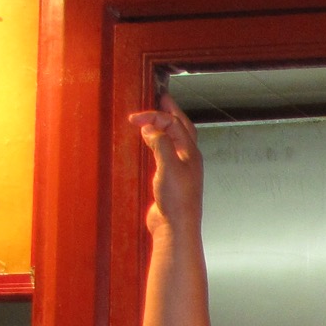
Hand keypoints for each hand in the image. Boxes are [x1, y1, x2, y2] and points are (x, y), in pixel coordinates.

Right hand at [127, 92, 203, 238]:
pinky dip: (156, 144)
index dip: (156, 116)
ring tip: (153, 118)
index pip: (175, 124)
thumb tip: (150, 127)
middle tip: (161, 98)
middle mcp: (187, 159)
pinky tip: (147, 146)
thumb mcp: (168, 166)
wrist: (175, 227)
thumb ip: (160, 143)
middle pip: (181, 129)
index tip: (135, 118)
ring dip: (164, 127)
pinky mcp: (169, 179)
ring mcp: (179, 169)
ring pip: (173, 141)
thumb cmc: (177, 199)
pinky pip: (164, 154)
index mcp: (191, 153)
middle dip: (171, 112)